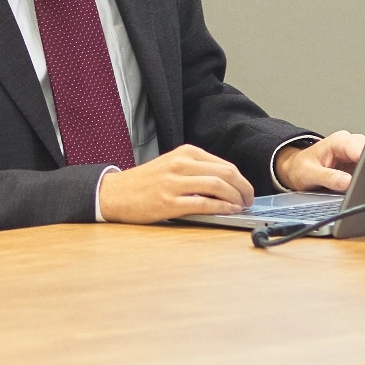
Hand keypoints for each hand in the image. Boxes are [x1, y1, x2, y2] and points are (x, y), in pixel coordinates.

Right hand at [98, 145, 255, 222]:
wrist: (115, 193)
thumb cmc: (145, 182)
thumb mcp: (172, 165)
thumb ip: (197, 170)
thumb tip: (227, 184)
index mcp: (185, 153)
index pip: (224, 164)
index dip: (241, 179)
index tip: (246, 191)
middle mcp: (181, 164)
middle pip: (226, 173)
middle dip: (244, 189)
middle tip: (248, 200)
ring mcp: (174, 183)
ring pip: (218, 186)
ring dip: (235, 198)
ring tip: (240, 207)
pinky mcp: (169, 202)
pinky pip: (203, 203)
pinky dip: (221, 207)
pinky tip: (228, 211)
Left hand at [274, 131, 364, 193]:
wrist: (296, 168)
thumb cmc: (301, 167)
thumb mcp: (310, 174)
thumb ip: (329, 178)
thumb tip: (347, 182)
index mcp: (338, 141)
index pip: (360, 148)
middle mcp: (348, 143)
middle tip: (361, 182)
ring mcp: (354, 152)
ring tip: (354, 182)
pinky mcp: (357, 162)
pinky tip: (357, 181)